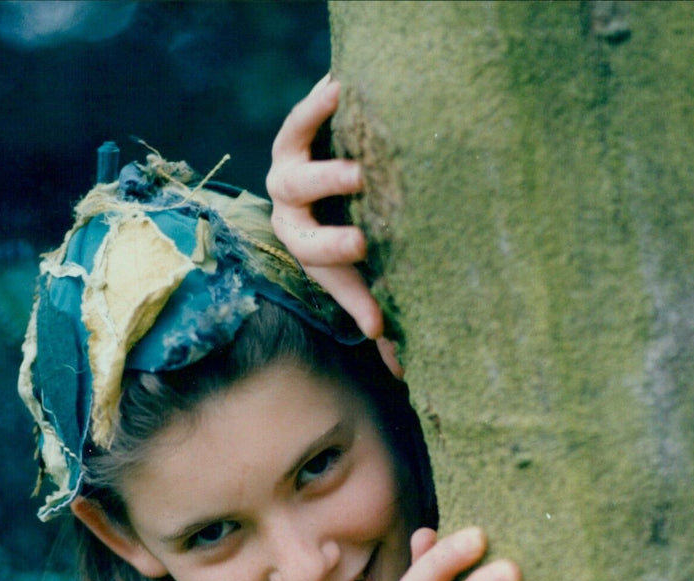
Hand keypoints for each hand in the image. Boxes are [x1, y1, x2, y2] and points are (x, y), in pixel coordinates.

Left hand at [267, 75, 399, 369]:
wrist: (321, 158)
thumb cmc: (347, 222)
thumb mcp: (362, 263)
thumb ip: (377, 308)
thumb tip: (405, 376)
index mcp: (310, 255)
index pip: (332, 285)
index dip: (354, 303)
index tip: (378, 325)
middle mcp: (292, 219)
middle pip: (304, 238)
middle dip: (330, 245)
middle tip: (361, 245)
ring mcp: (288, 175)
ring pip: (295, 182)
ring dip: (325, 180)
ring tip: (358, 174)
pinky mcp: (292, 135)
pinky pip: (298, 124)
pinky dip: (316, 109)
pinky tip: (341, 92)